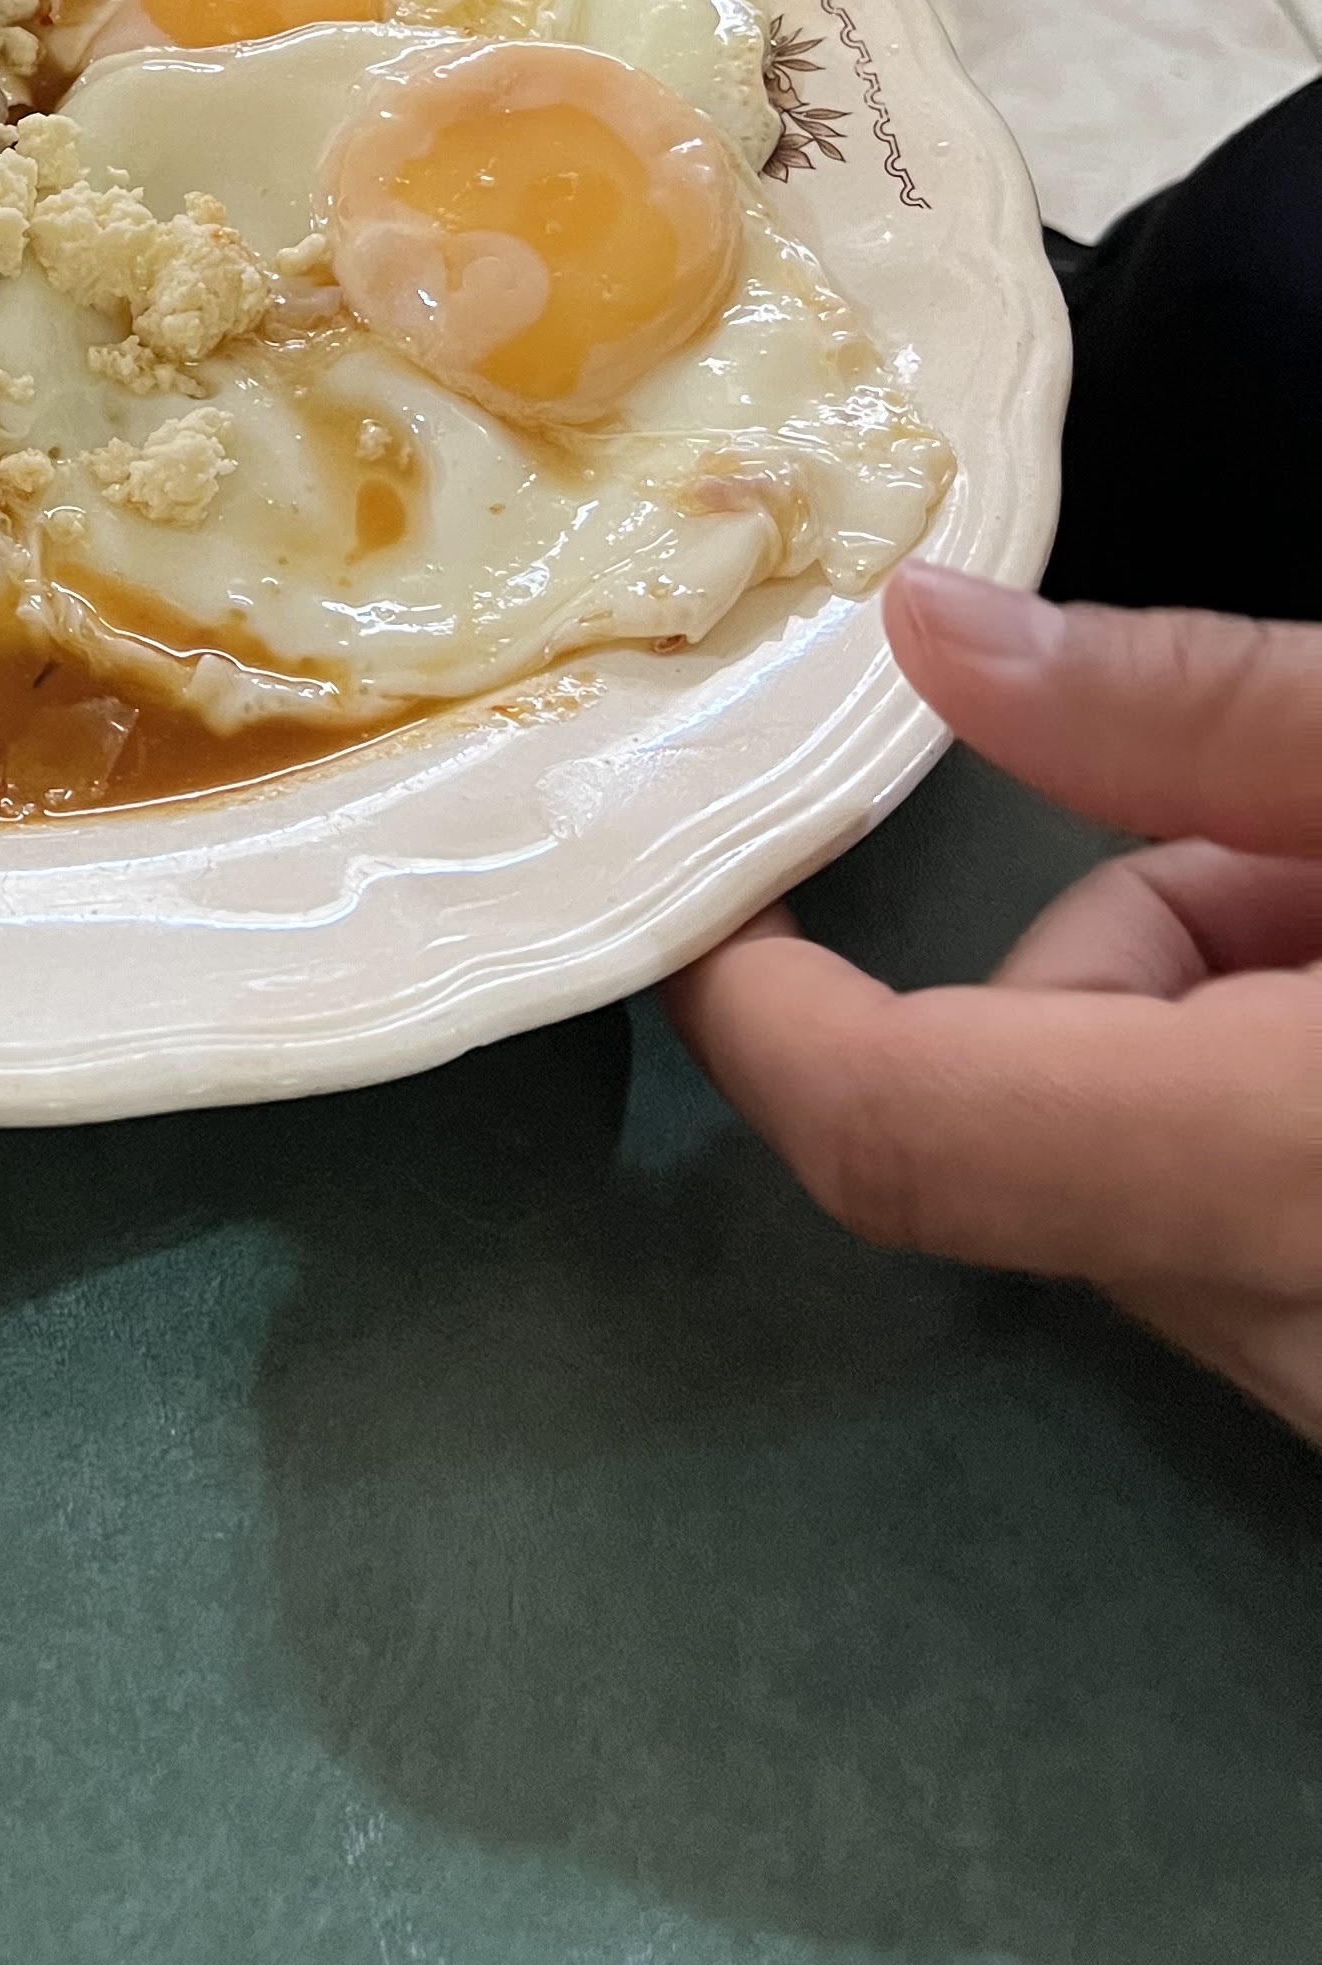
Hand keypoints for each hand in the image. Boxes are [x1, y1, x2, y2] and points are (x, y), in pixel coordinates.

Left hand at [668, 561, 1321, 1440]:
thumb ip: (1195, 712)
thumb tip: (920, 629)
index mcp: (1277, 1168)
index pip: (899, 1128)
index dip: (756, 1010)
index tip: (703, 891)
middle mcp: (1297, 1335)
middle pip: (1035, 1127)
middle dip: (1120, 943)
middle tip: (1296, 845)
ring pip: (1148, 1182)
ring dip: (1217, 1024)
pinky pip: (1256, 1251)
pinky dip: (1279, 1116)